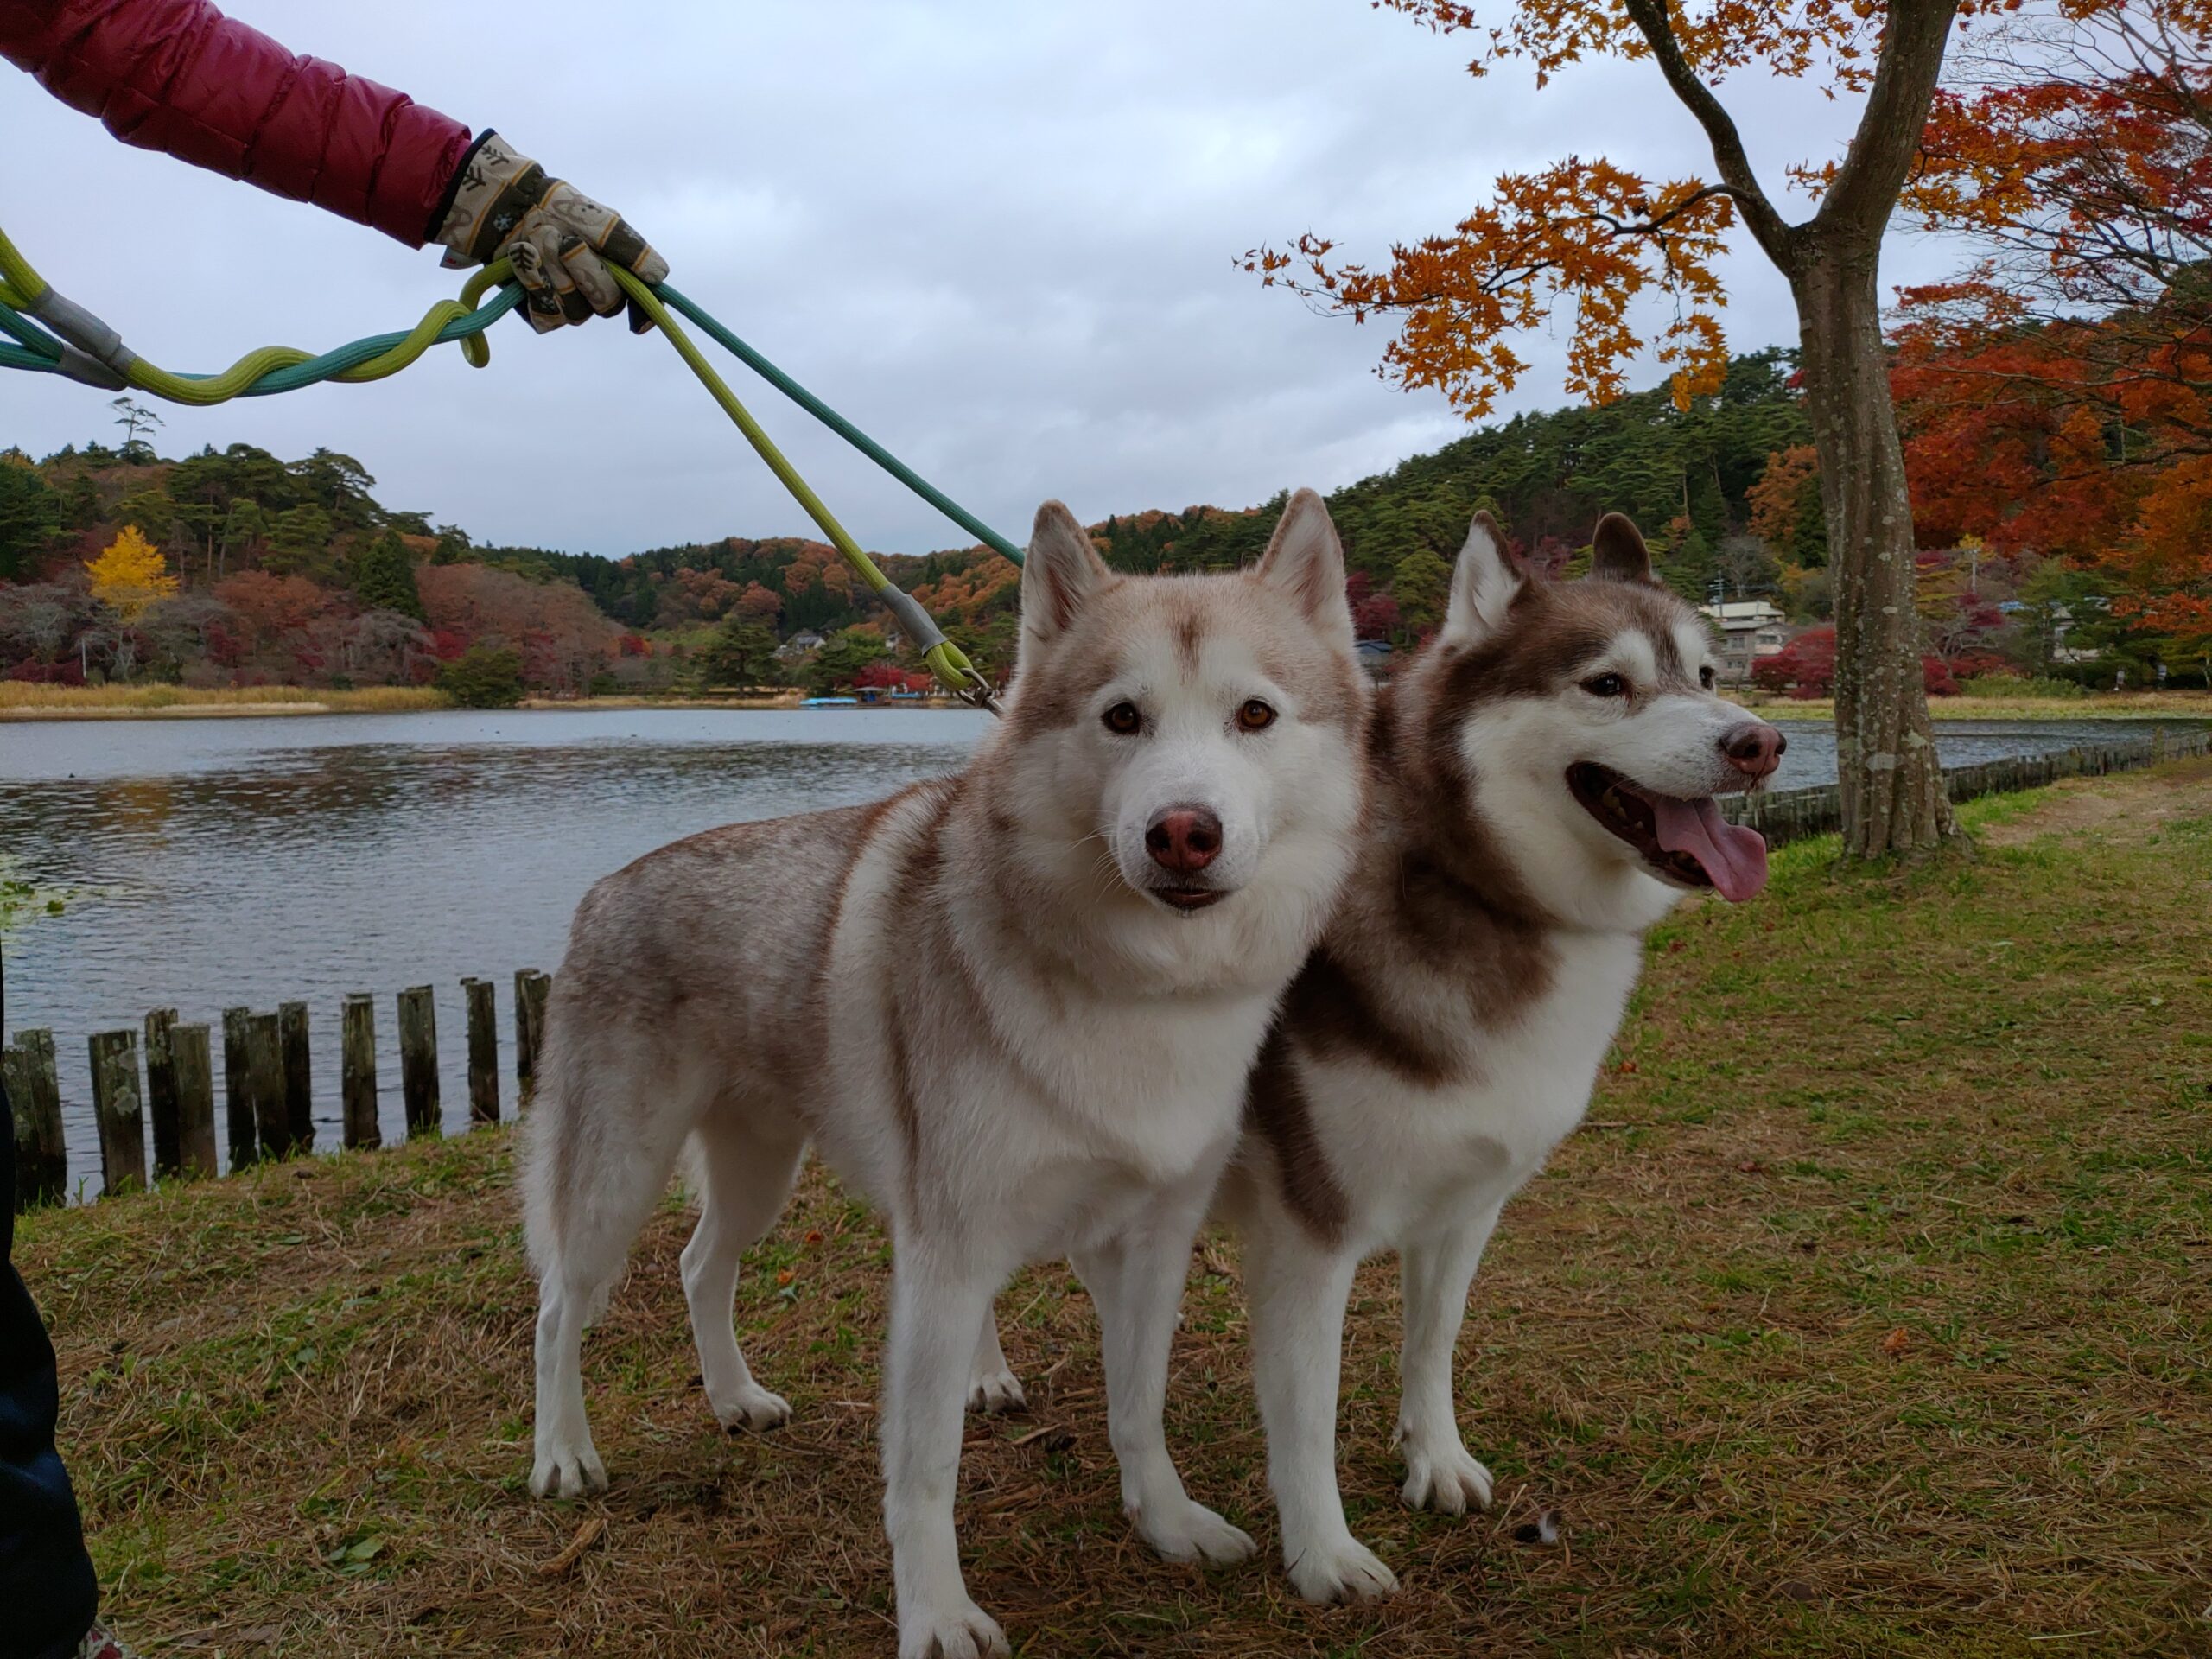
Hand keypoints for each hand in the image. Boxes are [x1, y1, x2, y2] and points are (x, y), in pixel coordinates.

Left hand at [434, 132, 667, 332]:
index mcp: (619, 271)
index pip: (641, 302)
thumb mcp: (601, 220)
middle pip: (607, 305)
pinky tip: (525, 260)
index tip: (638, 320)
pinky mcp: (540, 310)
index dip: (643, 313)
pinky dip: (534, 284)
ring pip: (576, 312)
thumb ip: (631, 247)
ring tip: (539, 242)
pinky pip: (547, 315)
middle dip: (585, 271)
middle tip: (565, 241)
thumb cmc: (560, 209)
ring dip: (555, 273)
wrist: (510, 206)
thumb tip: (659, 276)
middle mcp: (597, 292)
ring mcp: (569, 303)